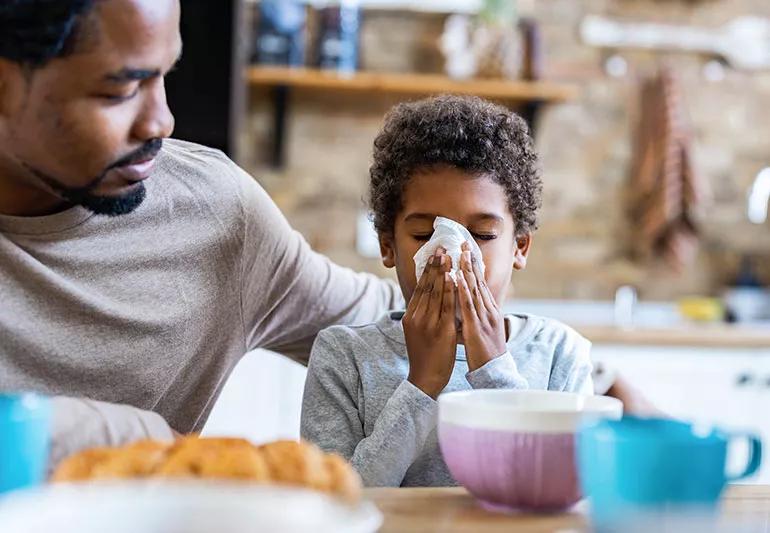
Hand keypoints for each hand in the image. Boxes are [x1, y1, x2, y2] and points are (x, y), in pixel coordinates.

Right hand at [403, 248, 456, 398]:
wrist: (424, 379)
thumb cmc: (424, 357)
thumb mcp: (417, 332)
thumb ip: (422, 315)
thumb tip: (428, 299)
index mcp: (410, 317)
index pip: (420, 288)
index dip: (427, 270)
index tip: (434, 254)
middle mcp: (417, 317)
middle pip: (426, 286)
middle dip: (434, 265)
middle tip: (440, 247)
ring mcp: (428, 323)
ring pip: (435, 293)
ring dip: (442, 272)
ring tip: (448, 256)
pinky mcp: (440, 331)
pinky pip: (446, 306)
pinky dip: (450, 290)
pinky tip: (454, 278)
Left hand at [457, 242, 506, 370]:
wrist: (495, 372)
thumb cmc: (486, 353)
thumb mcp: (483, 330)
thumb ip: (477, 315)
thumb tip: (468, 305)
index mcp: (490, 310)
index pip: (481, 284)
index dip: (474, 266)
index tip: (468, 250)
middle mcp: (489, 310)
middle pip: (479, 281)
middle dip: (471, 261)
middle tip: (464, 242)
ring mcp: (484, 318)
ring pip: (474, 290)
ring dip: (467, 270)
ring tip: (461, 253)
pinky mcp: (476, 327)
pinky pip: (468, 306)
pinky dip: (462, 290)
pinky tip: (457, 278)